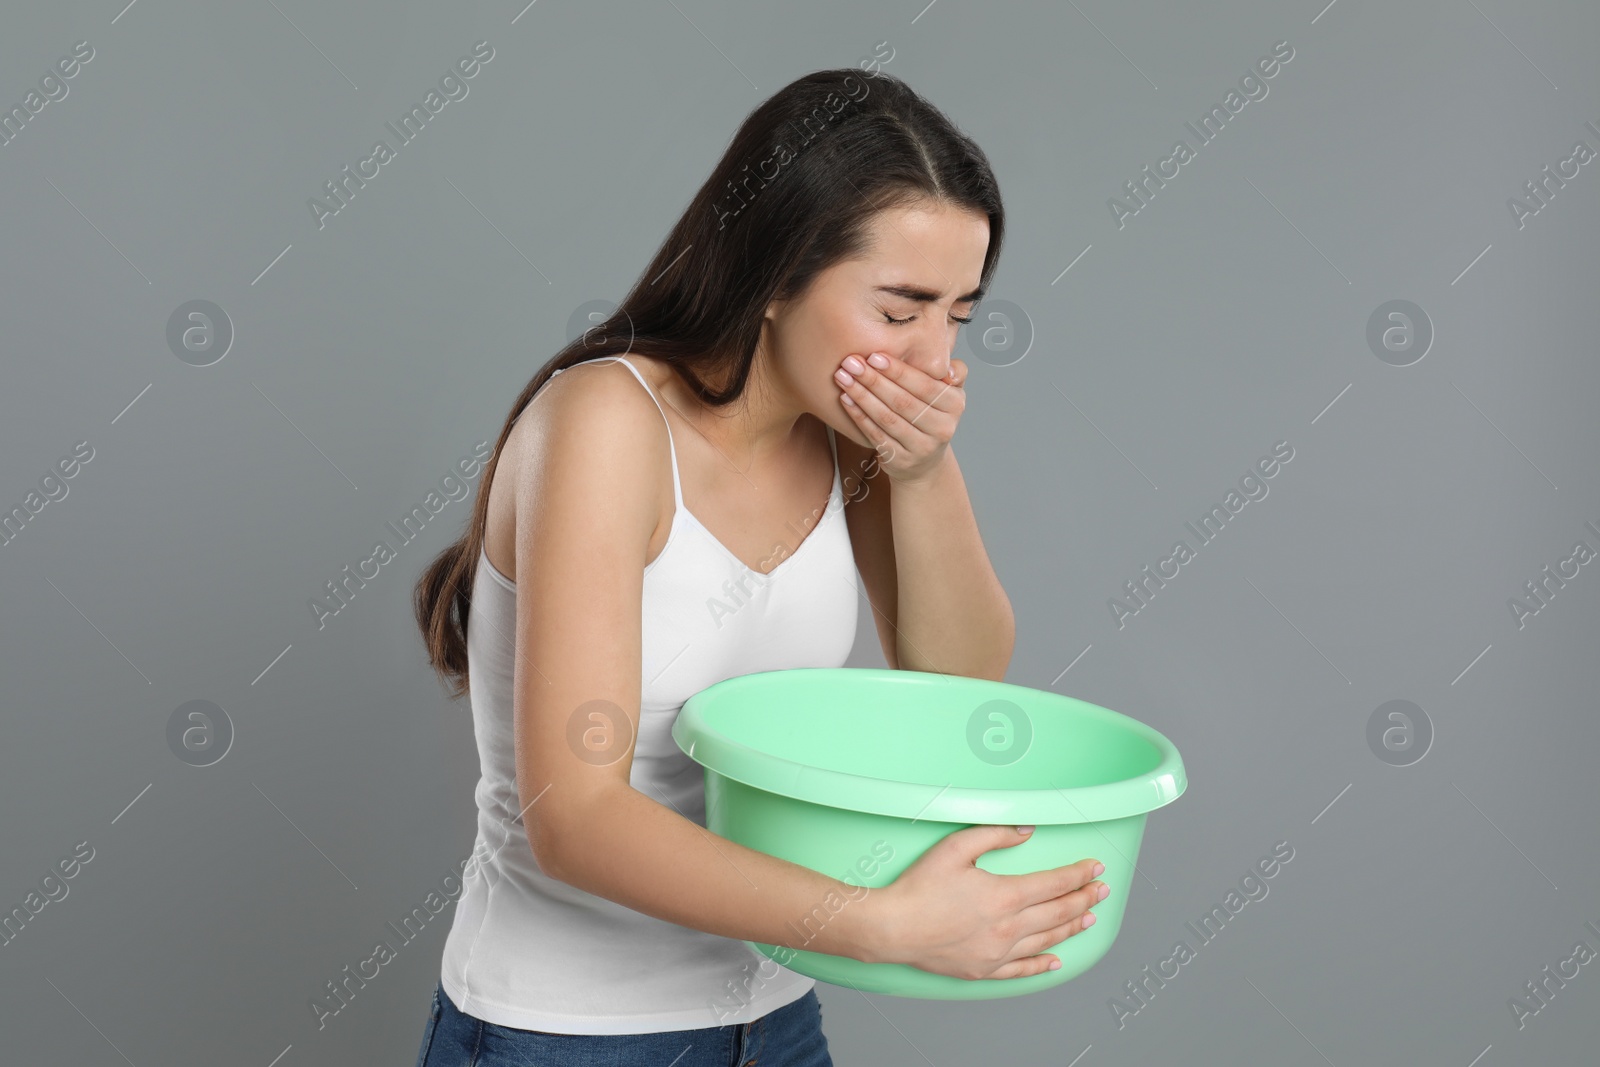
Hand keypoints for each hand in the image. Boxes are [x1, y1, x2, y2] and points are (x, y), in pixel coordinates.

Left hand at [834, 352, 966, 485]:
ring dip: (862, 396)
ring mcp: (921, 448)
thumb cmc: (932, 413)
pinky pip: (876, 435)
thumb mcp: (950, 391)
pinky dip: (859, 416)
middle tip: (850, 362)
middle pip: (902, 402)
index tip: (874, 356)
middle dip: (874, 380)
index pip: (925, 386)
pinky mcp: (900, 461)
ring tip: (843, 377)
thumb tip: (948, 369)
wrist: (926, 461)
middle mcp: (943, 429)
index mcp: (955, 406)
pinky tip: (845, 399)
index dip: (898, 371)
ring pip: (887, 418)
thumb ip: (954, 371)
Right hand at [861, 825, 1105, 980]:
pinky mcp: (984, 969)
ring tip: (1089, 918)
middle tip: (1101, 891)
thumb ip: (995, 836)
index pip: (1054, 884)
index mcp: (1004, 895)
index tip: (1094, 868)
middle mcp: (1008, 927)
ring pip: (1046, 940)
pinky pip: (1022, 969)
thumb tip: (1026, 831)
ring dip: (1071, 927)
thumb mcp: (955, 848)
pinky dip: (1042, 964)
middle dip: (1084, 899)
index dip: (1078, 874)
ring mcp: (998, 952)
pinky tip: (1055, 960)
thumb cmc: (919, 887)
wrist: (893, 927)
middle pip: (1058, 912)